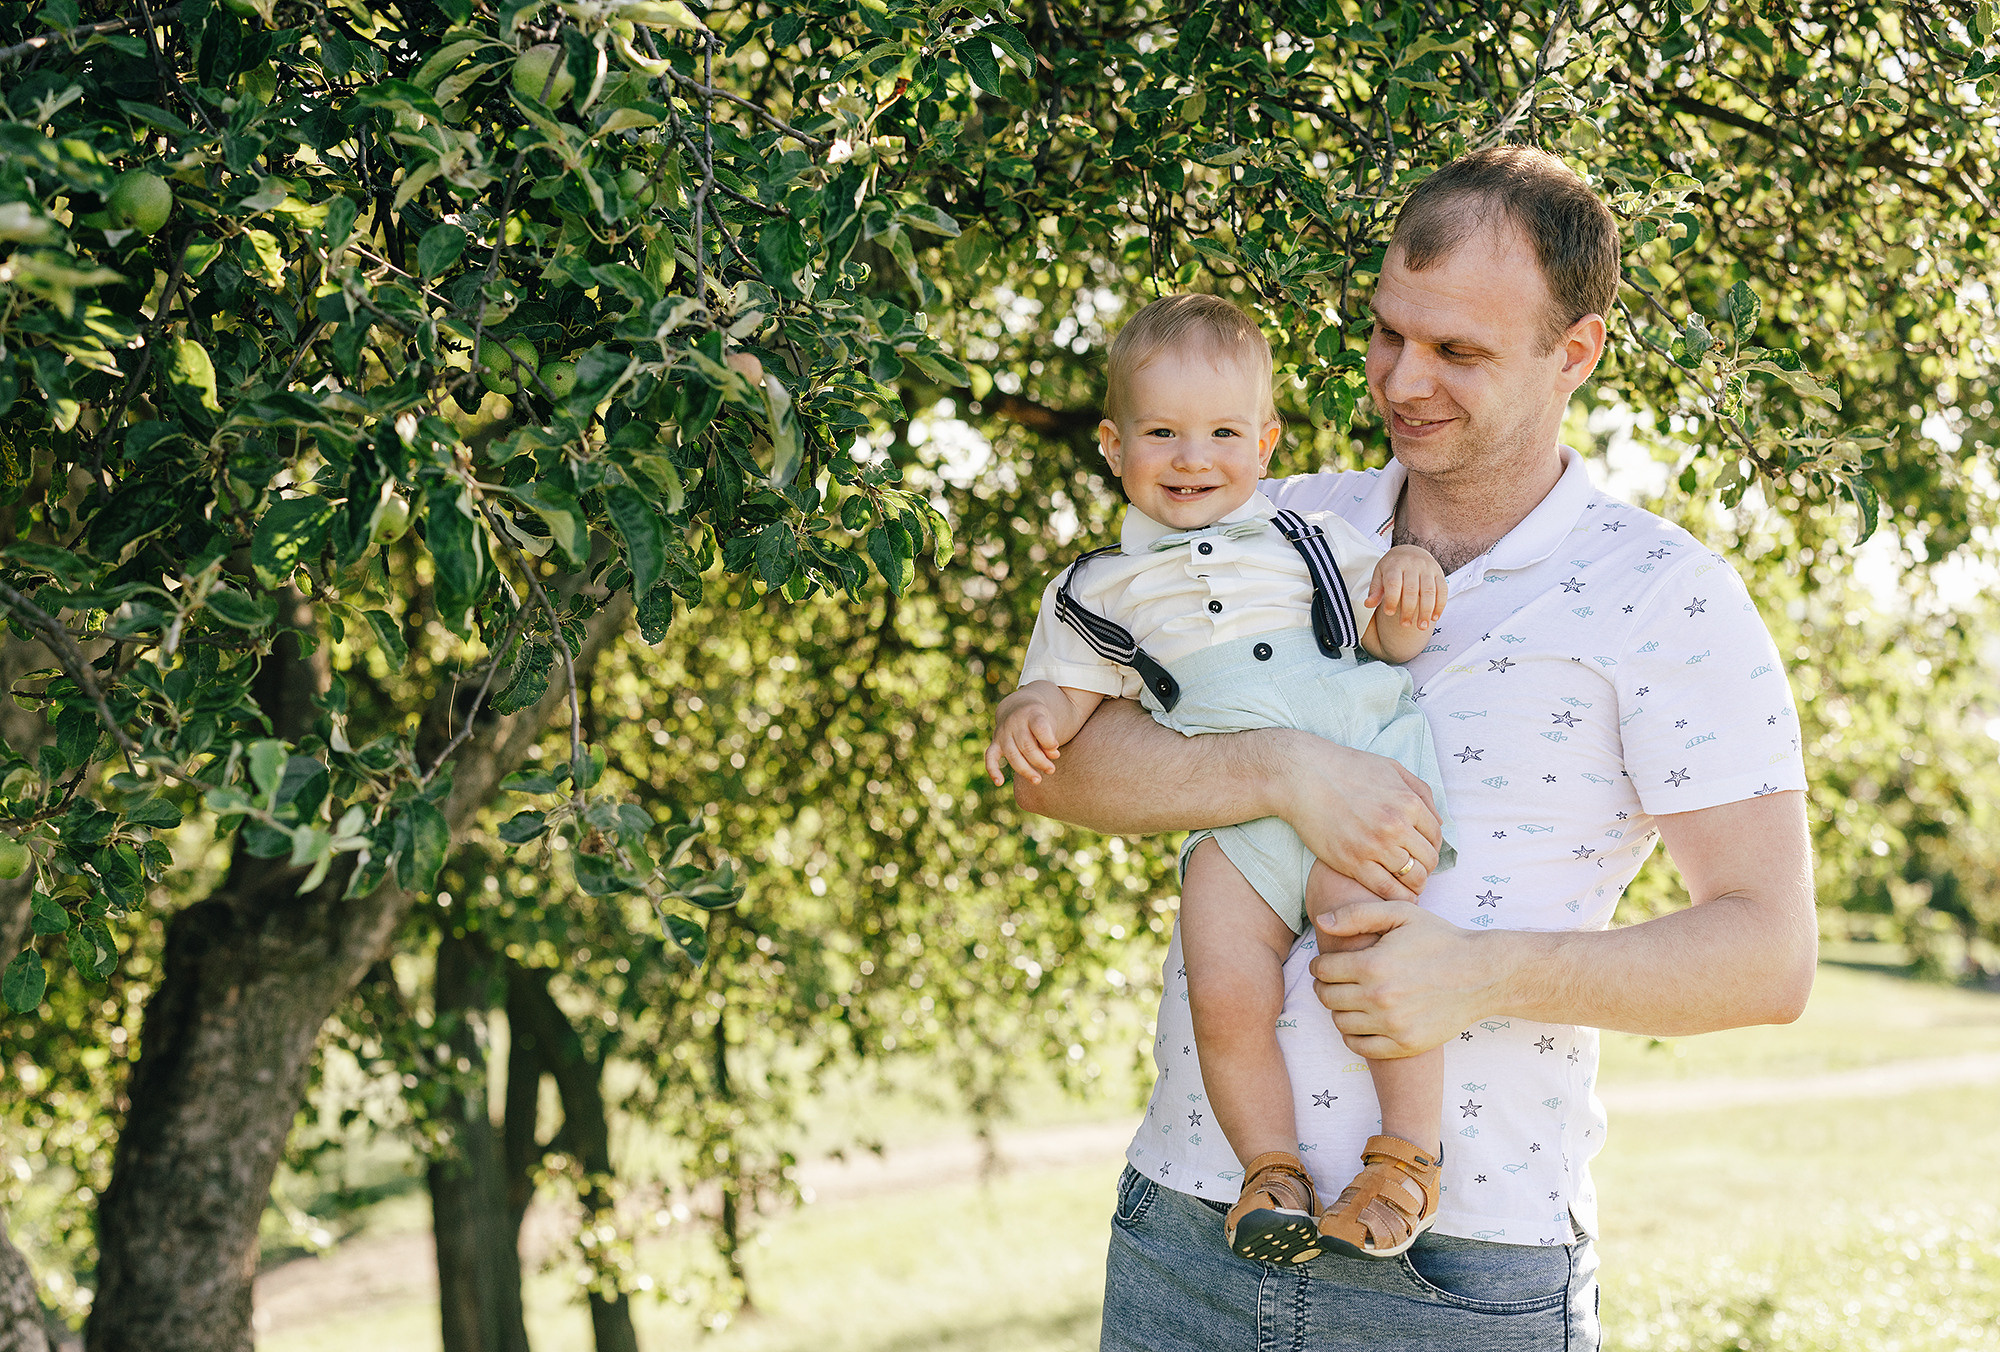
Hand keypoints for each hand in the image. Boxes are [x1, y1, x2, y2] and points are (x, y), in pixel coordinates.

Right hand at [985, 702, 1062, 785]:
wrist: (1019, 708)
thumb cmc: (1040, 721)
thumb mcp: (1049, 724)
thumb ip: (1050, 740)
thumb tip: (1053, 756)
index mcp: (1031, 714)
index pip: (1039, 727)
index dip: (1049, 741)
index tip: (1056, 747)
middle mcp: (1014, 722)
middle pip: (1026, 746)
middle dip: (1040, 761)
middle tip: (1051, 770)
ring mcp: (1003, 732)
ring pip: (1012, 755)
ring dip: (1026, 770)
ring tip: (1038, 780)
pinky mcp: (995, 743)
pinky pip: (990, 757)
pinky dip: (993, 770)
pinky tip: (999, 782)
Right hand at [1273, 733, 1443, 902]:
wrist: (1302, 776)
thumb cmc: (1344, 768)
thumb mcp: (1391, 768)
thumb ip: (1420, 791)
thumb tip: (1438, 821)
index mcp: (1408, 802)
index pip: (1436, 836)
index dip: (1432, 847)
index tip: (1422, 851)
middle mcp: (1396, 826)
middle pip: (1428, 860)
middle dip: (1426, 867)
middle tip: (1415, 869)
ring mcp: (1375, 846)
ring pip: (1412, 878)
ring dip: (1414, 884)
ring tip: (1406, 883)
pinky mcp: (1353, 862)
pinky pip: (1387, 889)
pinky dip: (1397, 897)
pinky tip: (1395, 894)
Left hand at [1310, 902, 1494, 1057]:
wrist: (1481, 975)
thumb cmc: (1440, 939)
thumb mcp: (1400, 914)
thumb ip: (1356, 915)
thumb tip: (1320, 922)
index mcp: (1373, 964)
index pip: (1323, 971)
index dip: (1320, 965)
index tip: (1327, 964)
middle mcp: (1379, 998)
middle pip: (1327, 998)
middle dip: (1325, 986)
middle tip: (1335, 981)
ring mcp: (1392, 1025)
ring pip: (1340, 1022)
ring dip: (1339, 1010)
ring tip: (1351, 998)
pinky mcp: (1405, 1044)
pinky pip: (1360, 1047)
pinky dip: (1353, 1036)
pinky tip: (1362, 1021)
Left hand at [1366, 544, 1445, 629]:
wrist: (1410, 550)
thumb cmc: (1392, 567)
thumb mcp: (1379, 574)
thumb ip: (1375, 590)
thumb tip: (1368, 604)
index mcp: (1395, 565)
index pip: (1393, 583)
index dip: (1391, 599)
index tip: (1388, 613)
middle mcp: (1413, 565)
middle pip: (1412, 589)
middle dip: (1409, 609)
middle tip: (1405, 625)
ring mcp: (1428, 569)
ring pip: (1429, 591)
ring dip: (1426, 611)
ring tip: (1421, 627)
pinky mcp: (1439, 573)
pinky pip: (1442, 590)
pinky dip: (1440, 605)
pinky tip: (1434, 617)